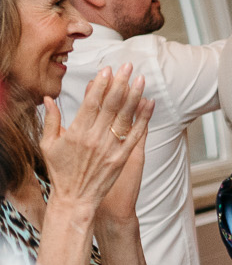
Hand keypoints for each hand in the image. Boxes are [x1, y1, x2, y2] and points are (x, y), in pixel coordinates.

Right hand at [41, 67, 149, 217]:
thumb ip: (51, 120)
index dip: (101, 85)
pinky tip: (149, 104)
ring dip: (134, 96)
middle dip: (120, 83)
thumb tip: (49, 98)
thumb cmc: (60, 171)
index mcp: (76, 133)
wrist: (75, 198)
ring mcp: (110, 148)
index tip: (107, 70)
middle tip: (128, 66)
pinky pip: (136, 135)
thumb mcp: (48, 144)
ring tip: (141, 79)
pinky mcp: (122, 158)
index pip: (91, 103)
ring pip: (125, 117)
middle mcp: (95, 138)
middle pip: (110, 105)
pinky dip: (143, 119)